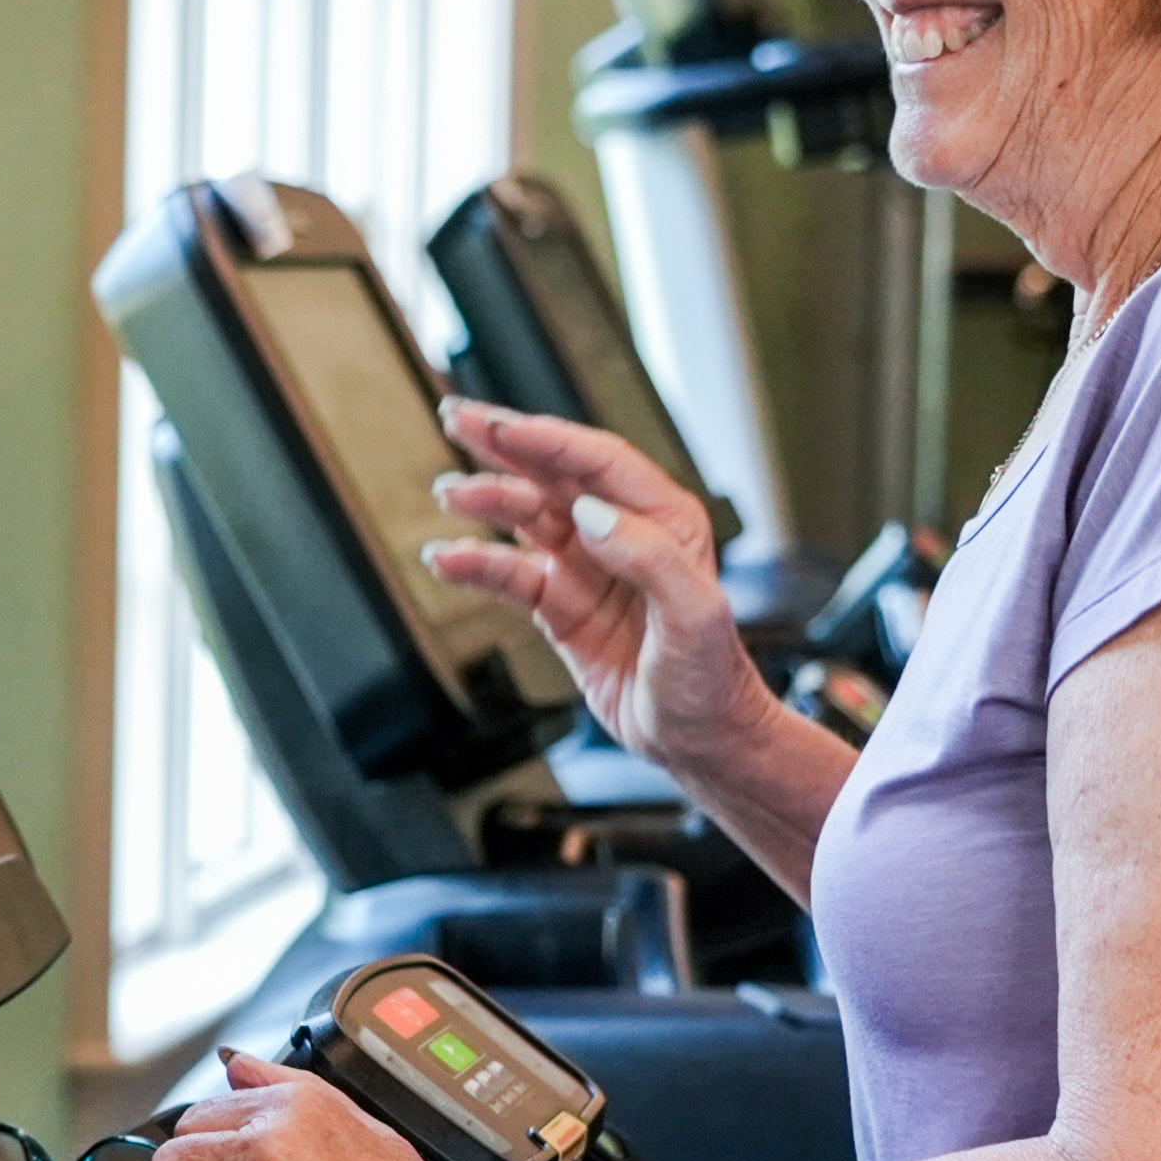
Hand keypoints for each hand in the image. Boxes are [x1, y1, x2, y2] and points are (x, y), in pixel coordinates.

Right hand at [424, 399, 775, 774]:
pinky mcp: (562, 607)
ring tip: (448, 493)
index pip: (597, 461)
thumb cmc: (713, 680)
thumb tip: (590, 514)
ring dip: (486, 500)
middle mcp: (622, 534)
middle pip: (555, 473)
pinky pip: (511, 574)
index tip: (502, 428)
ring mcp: (588, 569)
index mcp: (664, 520)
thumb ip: (648, 556)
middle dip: (505, 444)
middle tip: (457, 418)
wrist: (700, 742)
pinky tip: (448, 558)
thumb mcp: (696, 616)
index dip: (547, 440)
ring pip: (527, 516)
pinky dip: (477, 564)